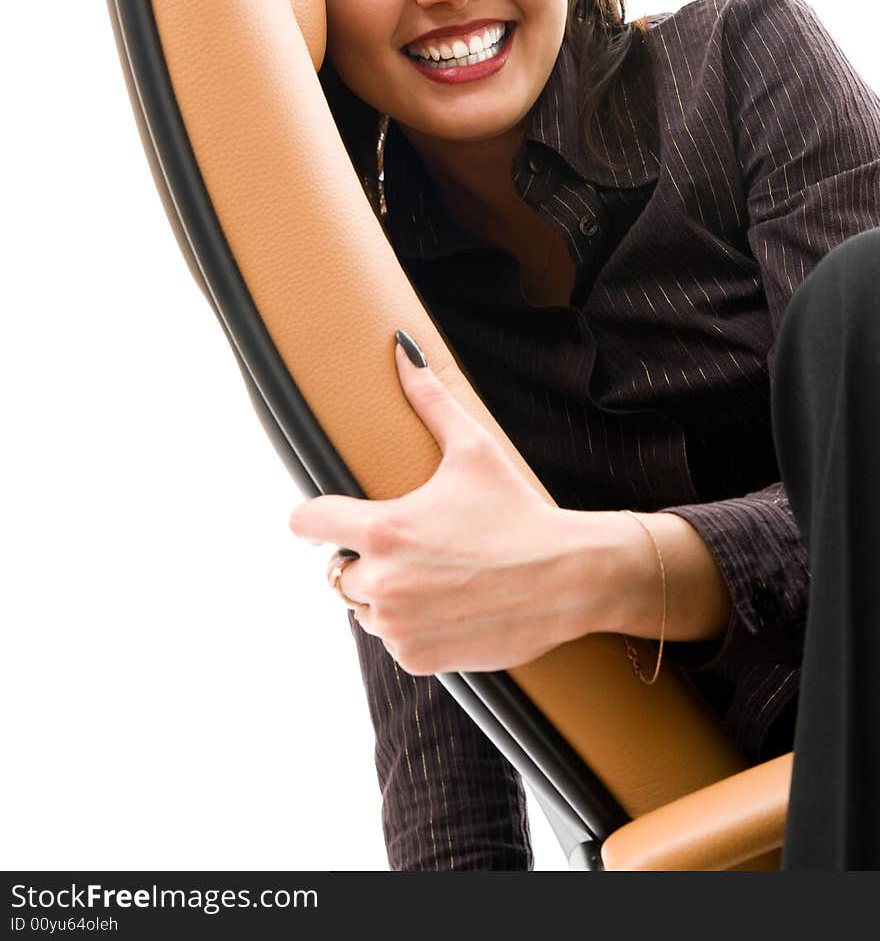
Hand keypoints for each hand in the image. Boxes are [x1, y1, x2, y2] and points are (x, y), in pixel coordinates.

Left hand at [289, 337, 581, 674]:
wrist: (568, 578)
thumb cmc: (517, 510)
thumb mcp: (473, 449)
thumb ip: (430, 401)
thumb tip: (403, 349)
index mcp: (384, 529)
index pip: (307, 522)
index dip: (311, 516)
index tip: (318, 518)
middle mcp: (381, 581)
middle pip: (337, 568)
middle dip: (364, 557)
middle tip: (412, 546)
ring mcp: (397, 624)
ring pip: (364, 607)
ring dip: (385, 594)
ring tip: (433, 575)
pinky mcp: (417, 656)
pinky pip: (392, 639)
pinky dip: (410, 627)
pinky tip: (447, 605)